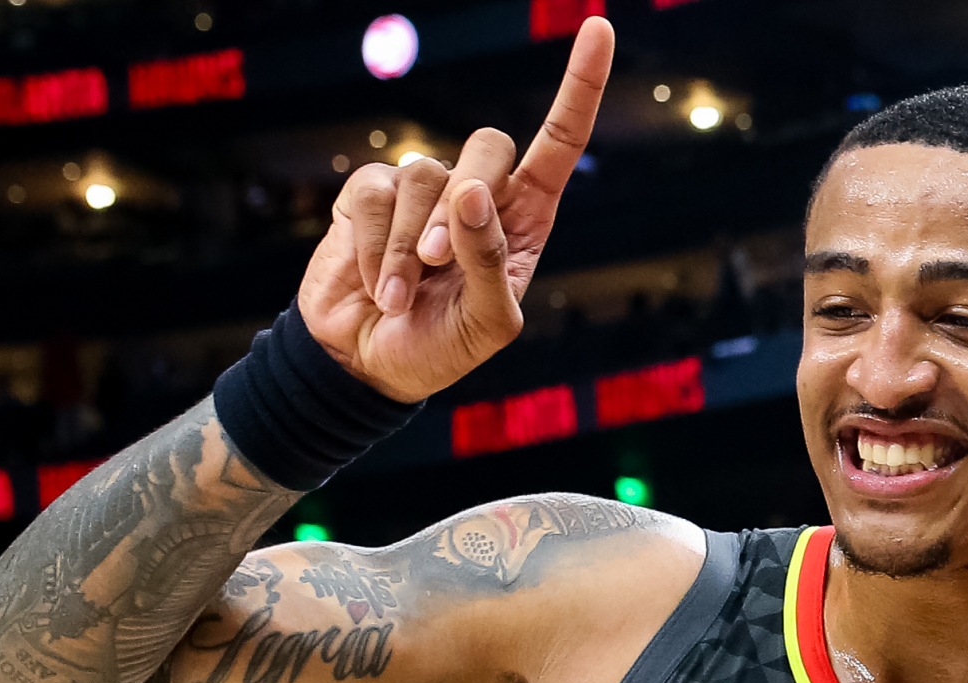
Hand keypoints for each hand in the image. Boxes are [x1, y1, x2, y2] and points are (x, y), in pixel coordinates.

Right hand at [297, 19, 611, 401]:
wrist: (368, 365)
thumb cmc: (440, 349)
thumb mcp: (486, 323)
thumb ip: (488, 262)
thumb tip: (472, 192)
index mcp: (523, 221)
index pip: (559, 144)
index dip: (578, 89)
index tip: (599, 28)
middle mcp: (478, 195)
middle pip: (489, 147)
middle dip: (465, 205)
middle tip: (441, 264)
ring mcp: (423, 190)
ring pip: (426, 175)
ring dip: (411, 247)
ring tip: (403, 295)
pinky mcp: (372, 194)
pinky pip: (378, 193)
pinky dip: (377, 249)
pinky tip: (379, 286)